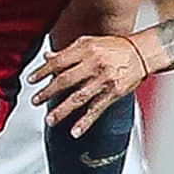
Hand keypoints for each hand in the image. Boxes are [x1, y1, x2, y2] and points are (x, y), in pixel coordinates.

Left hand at [29, 34, 146, 136]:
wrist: (141, 53)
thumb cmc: (115, 47)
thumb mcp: (90, 42)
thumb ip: (68, 51)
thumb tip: (48, 57)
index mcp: (86, 50)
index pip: (59, 61)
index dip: (43, 71)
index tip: (31, 80)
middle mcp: (94, 64)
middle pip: (65, 80)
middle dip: (48, 92)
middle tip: (35, 100)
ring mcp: (104, 80)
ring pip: (79, 97)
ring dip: (62, 110)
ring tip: (50, 119)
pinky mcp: (113, 93)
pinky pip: (96, 109)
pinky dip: (85, 122)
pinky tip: (75, 131)